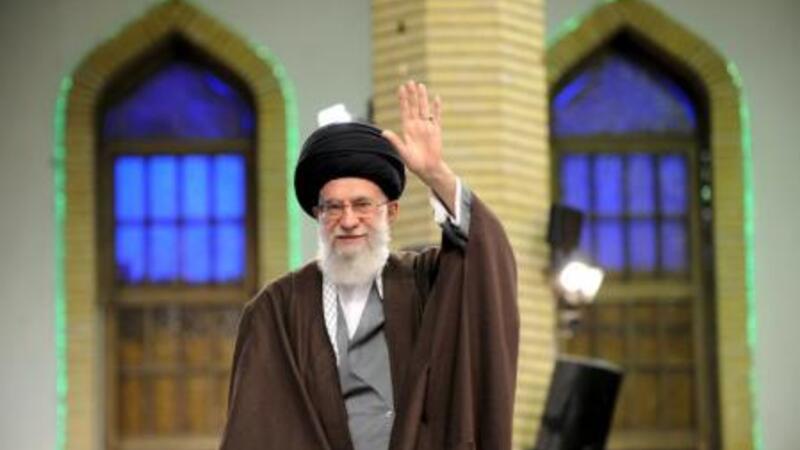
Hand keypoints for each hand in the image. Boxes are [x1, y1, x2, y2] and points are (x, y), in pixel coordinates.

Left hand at [383, 81, 456, 210]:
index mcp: (407, 129)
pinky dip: (437, 108)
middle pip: (414, 106)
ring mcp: (426, 127)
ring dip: (422, 98)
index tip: (401, 88)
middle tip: (409, 82)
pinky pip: (436, 117)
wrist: (428, 169)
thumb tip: (384, 132)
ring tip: (420, 86)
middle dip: (412, 94)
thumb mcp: (403, 152)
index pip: (405, 110)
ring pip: (424, 109)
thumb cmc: (414, 162)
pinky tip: (436, 98)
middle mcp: (416, 125)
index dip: (403, 99)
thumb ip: (395, 142)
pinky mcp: (436, 130)